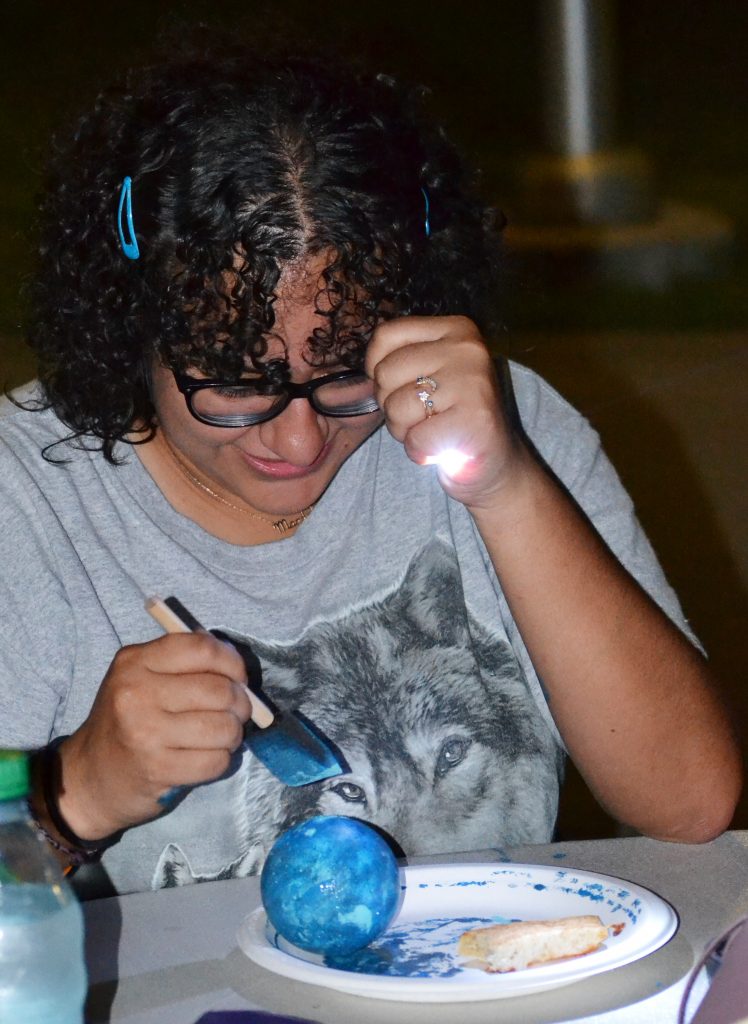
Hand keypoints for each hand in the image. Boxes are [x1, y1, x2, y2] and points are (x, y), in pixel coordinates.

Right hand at [56, 633, 251, 839]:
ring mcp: (146, 733)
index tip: (237, 677)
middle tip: (237, 712)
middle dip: (241, 703)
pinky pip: (216, 761)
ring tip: (222, 735)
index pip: (202, 648)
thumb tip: (236, 664)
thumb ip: (184, 662)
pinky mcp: (157, 769)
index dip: (232, 662)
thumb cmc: (127, 720)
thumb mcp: (141, 677)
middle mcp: (136, 693)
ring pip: (223, 727)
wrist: (89, 774)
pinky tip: (207, 757)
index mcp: (135, 661)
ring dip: (233, 734)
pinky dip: (221, 760)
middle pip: (220, 690)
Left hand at [365, 315, 529, 507]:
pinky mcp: (475, 419)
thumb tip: (369, 367)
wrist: (494, 463)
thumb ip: (402, 358)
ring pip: (396, 407)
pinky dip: (420, 451)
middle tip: (422, 417)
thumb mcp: (430, 373)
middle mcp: (468, 348)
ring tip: (432, 432)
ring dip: (404, 431)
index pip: (387, 335)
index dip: (377, 368)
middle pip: (385, 372)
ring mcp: (473, 382)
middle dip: (391, 405)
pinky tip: (441, 449)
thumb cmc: (451, 418)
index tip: (399, 388)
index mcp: (456, 329)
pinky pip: (416, 438)